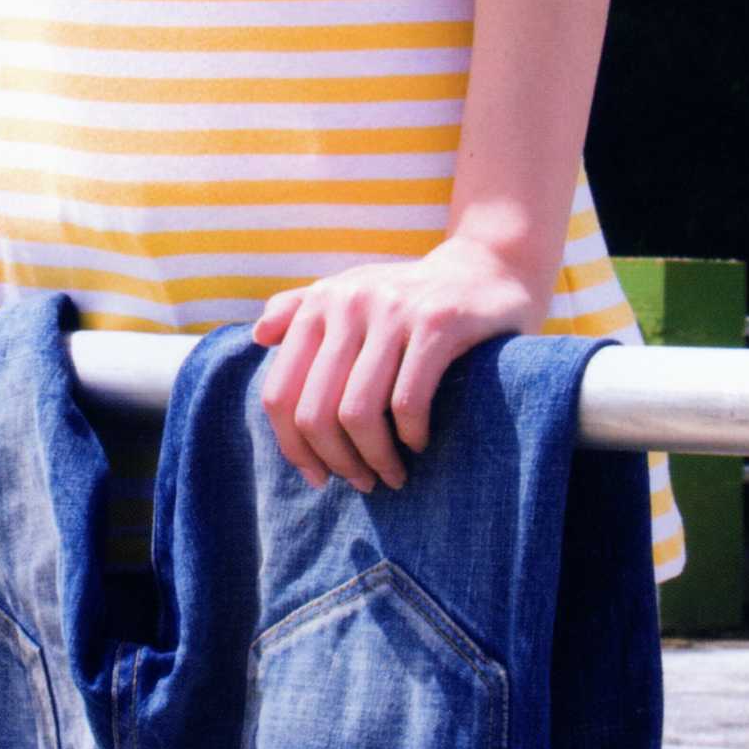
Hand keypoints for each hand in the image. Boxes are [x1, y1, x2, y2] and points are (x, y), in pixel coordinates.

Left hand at [251, 234, 543, 494]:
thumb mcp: (355, 292)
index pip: (280, 394)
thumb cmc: (415, 296)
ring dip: (375, 459)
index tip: (319, 476)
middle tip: (363, 482)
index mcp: (321, 303)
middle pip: (315, 412)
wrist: (491, 266)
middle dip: (337, 462)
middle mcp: (349, 302)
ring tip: (392, 474)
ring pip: (358, 413)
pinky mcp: (439, 323)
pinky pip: (406, 402)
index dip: (293, 448)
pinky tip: (419, 443)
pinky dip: (409, 436)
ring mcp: (393, 311)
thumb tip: (258, 336)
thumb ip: (302, 309)